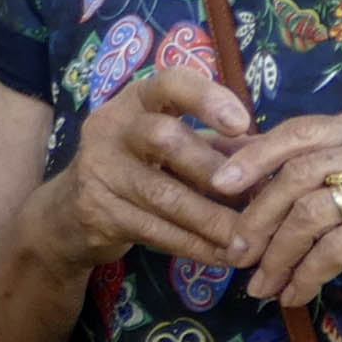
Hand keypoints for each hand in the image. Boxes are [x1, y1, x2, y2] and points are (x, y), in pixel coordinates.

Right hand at [38, 54, 259, 271]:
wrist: (66, 213)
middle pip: (164, 139)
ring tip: (251, 242)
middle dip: (212, 169)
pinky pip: (155, 231)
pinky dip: (194, 246)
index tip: (242, 123)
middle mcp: (111, 128)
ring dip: (212, 221)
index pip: (169, 84)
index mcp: (137, 101)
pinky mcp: (97, 212)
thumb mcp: (171, 146)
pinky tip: (224, 257)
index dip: (207, 99)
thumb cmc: (136, 166)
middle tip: (254, 197)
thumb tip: (276, 154)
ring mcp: (99, 170)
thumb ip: (219, 145)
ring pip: (163, 196)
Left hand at [217, 107, 341, 310]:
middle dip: (255, 217)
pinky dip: (307, 276)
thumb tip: (239, 169)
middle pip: (295, 175)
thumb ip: (315, 170)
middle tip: (233, 251)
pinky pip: (336, 249)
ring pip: (309, 214)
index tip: (216, 185)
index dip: (250, 158)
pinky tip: (295, 295)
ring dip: (277, 255)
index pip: (295, 133)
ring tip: (260, 284)